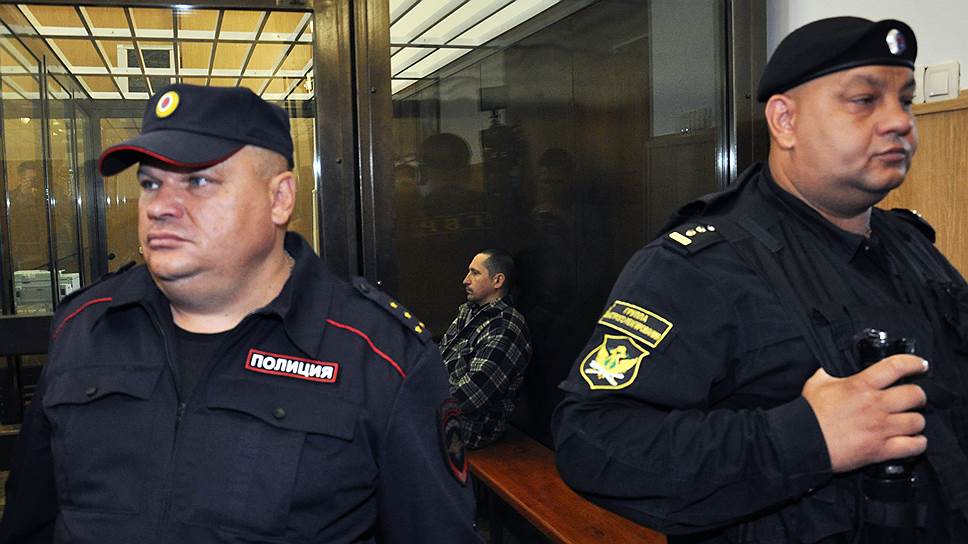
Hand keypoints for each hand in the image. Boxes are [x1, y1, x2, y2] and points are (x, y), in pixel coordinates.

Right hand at [802, 354, 927, 472]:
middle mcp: (875, 405)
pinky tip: (911, 439)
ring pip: (918, 421)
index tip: (919, 365)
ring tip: (909, 420)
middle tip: (912, 398)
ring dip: (916, 420)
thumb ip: (831, 372)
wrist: (803, 442)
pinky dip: (917, 443)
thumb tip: (836, 365)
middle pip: (915, 395)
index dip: (914, 363)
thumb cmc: (809, 414)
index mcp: (860, 385)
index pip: (896, 366)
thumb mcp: (817, 383)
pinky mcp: (881, 450)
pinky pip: (914, 446)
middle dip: (917, 396)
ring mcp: (880, 429)